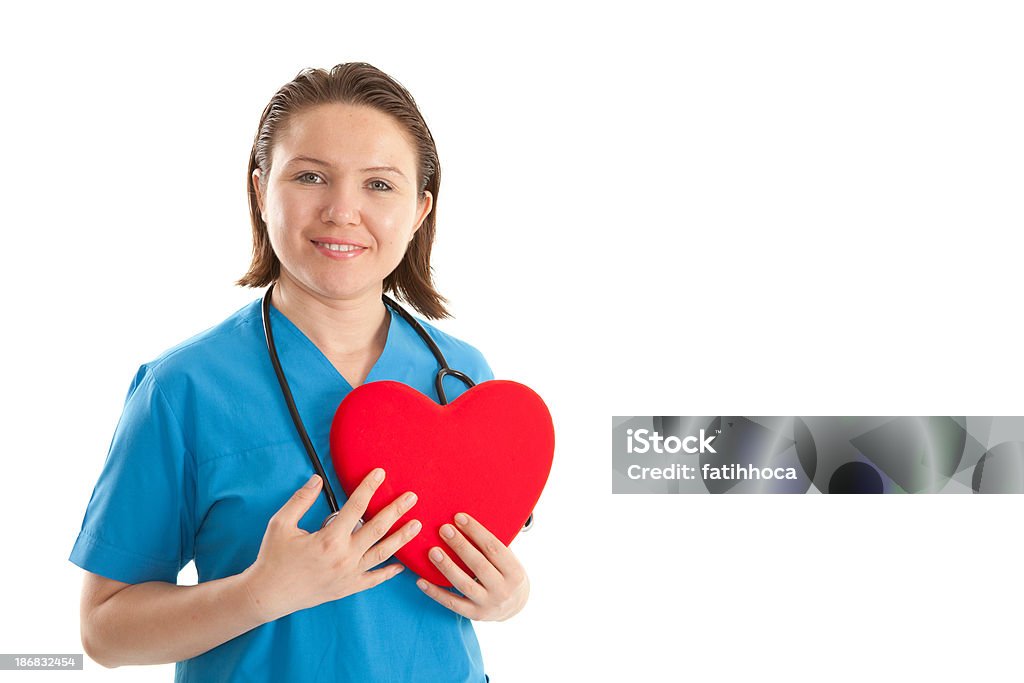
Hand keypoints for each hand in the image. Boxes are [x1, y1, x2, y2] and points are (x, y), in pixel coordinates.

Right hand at [241, 470, 419, 621]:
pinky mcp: (347, 588)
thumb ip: (301, 500)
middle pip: (377, 528)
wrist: (267, 595)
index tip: (380, 473)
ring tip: (416, 525)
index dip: (368, 487)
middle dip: (396, 510)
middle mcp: (344, 557)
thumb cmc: (273, 558)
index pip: (355, 507)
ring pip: (382, 553)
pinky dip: (388, 572)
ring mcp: (348, 574)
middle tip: (412, 497)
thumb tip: (317, 480)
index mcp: (328, 539)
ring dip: (401, 538)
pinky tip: (401, 565)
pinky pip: (374, 579)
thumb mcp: (281, 524)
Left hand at [415, 513, 528, 620]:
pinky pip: (452, 603)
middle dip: (460, 545)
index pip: (494, 548)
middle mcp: (503, 590)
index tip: (459, 517)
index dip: (476, 532)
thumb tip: (465, 521)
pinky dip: (435, 592)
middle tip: (444, 529)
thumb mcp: (509, 560)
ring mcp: (488, 604)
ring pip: (464, 584)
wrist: (516, 606)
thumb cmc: (507, 573)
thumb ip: (492, 546)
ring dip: (447, 567)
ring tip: (432, 551)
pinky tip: (421, 580)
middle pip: (479, 565)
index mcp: (515, 572)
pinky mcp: (475, 615)